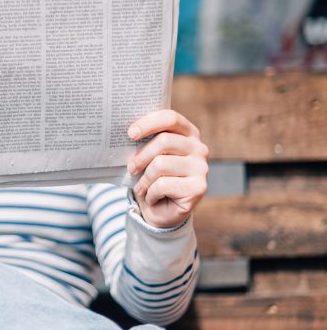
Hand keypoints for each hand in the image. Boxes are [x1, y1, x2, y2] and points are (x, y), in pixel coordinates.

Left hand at [127, 110, 207, 228]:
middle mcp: (199, 148)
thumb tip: (129, 132)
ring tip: (141, 187)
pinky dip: (150, 193)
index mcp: (188, 133)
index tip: (130, 133)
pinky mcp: (199, 188)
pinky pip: (163, 184)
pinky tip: (152, 198)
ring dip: (144, 179)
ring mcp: (201, 168)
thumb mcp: (147, 156)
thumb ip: (144, 141)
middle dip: (141, 156)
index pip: (170, 118)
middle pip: (164, 141)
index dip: (149, 123)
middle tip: (130, 168)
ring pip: (161, 164)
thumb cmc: (151, 177)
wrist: (160, 211)